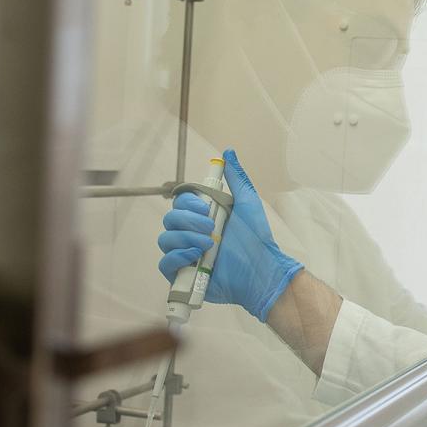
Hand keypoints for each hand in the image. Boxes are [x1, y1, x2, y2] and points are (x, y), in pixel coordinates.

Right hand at [157, 149, 304, 321]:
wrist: (261, 271)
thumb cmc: (257, 239)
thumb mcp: (248, 203)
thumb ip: (237, 178)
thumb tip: (229, 152)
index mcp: (203, 217)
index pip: (180, 202)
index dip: (188, 203)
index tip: (205, 207)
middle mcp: (191, 234)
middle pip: (170, 219)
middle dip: (189, 221)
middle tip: (211, 227)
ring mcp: (186, 254)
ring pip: (165, 239)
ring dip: (186, 238)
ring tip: (210, 245)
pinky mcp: (183, 274)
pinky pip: (165, 263)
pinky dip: (178, 257)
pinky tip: (196, 256)